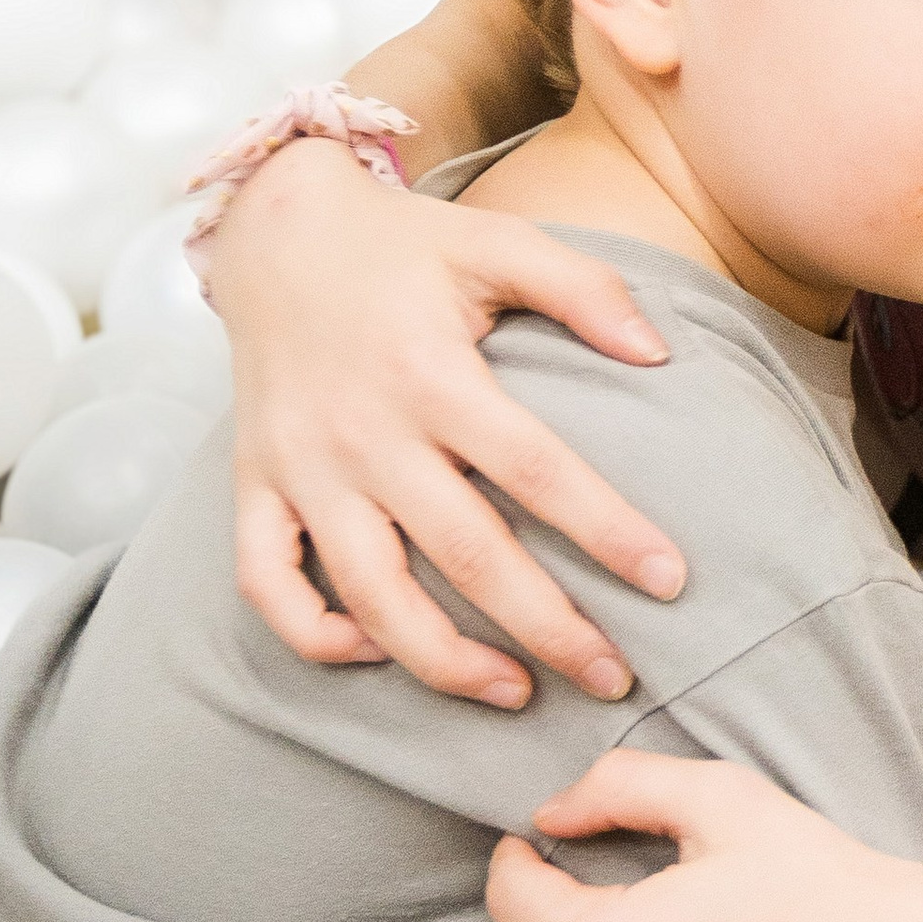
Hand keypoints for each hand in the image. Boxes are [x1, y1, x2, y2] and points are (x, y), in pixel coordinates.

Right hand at [204, 136, 682, 706]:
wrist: (273, 228)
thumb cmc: (405, 246)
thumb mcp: (498, 242)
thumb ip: (585, 289)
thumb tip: (659, 352)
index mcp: (431, 373)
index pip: (536, 470)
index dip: (606, 532)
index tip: (669, 582)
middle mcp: (363, 432)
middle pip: (464, 555)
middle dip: (546, 628)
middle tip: (613, 679)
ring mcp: (301, 467)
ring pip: (369, 593)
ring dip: (442, 661)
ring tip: (515, 693)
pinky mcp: (253, 486)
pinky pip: (267, 584)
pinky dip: (314, 634)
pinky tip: (375, 651)